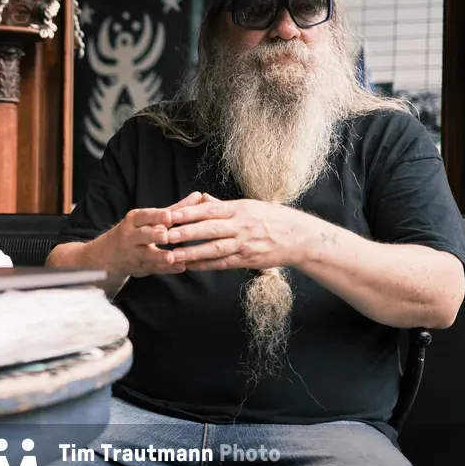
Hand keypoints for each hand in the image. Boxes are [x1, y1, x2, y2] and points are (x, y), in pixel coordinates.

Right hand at [92, 191, 214, 278]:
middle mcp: (131, 236)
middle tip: (166, 235)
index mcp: (134, 220)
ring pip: (147, 254)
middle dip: (154, 235)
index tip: (170, 216)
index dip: (157, 216)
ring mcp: (134, 253)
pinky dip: (167, 269)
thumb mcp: (149, 218)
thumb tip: (199, 196)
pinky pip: (154, 269)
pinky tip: (180, 267)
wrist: (108, 255)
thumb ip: (175, 209)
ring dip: (160, 256)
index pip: (145, 216)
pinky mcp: (140, 268)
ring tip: (173, 257)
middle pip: (143, 235)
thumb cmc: (136, 231)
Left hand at [163, 198, 314, 270]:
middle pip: (209, 229)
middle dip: (185, 232)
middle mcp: (241, 225)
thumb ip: (223, 205)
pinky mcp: (248, 260)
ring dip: (192, 252)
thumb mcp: (250, 205)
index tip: (169, 214)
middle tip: (164, 235)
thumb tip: (201, 200)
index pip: (209, 210)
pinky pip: (223, 263)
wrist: (300, 237)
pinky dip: (206, 265)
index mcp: (240, 208)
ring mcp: (245, 244)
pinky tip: (191, 266)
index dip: (188, 213)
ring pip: (214, 248)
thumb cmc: (273, 218)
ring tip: (173, 255)